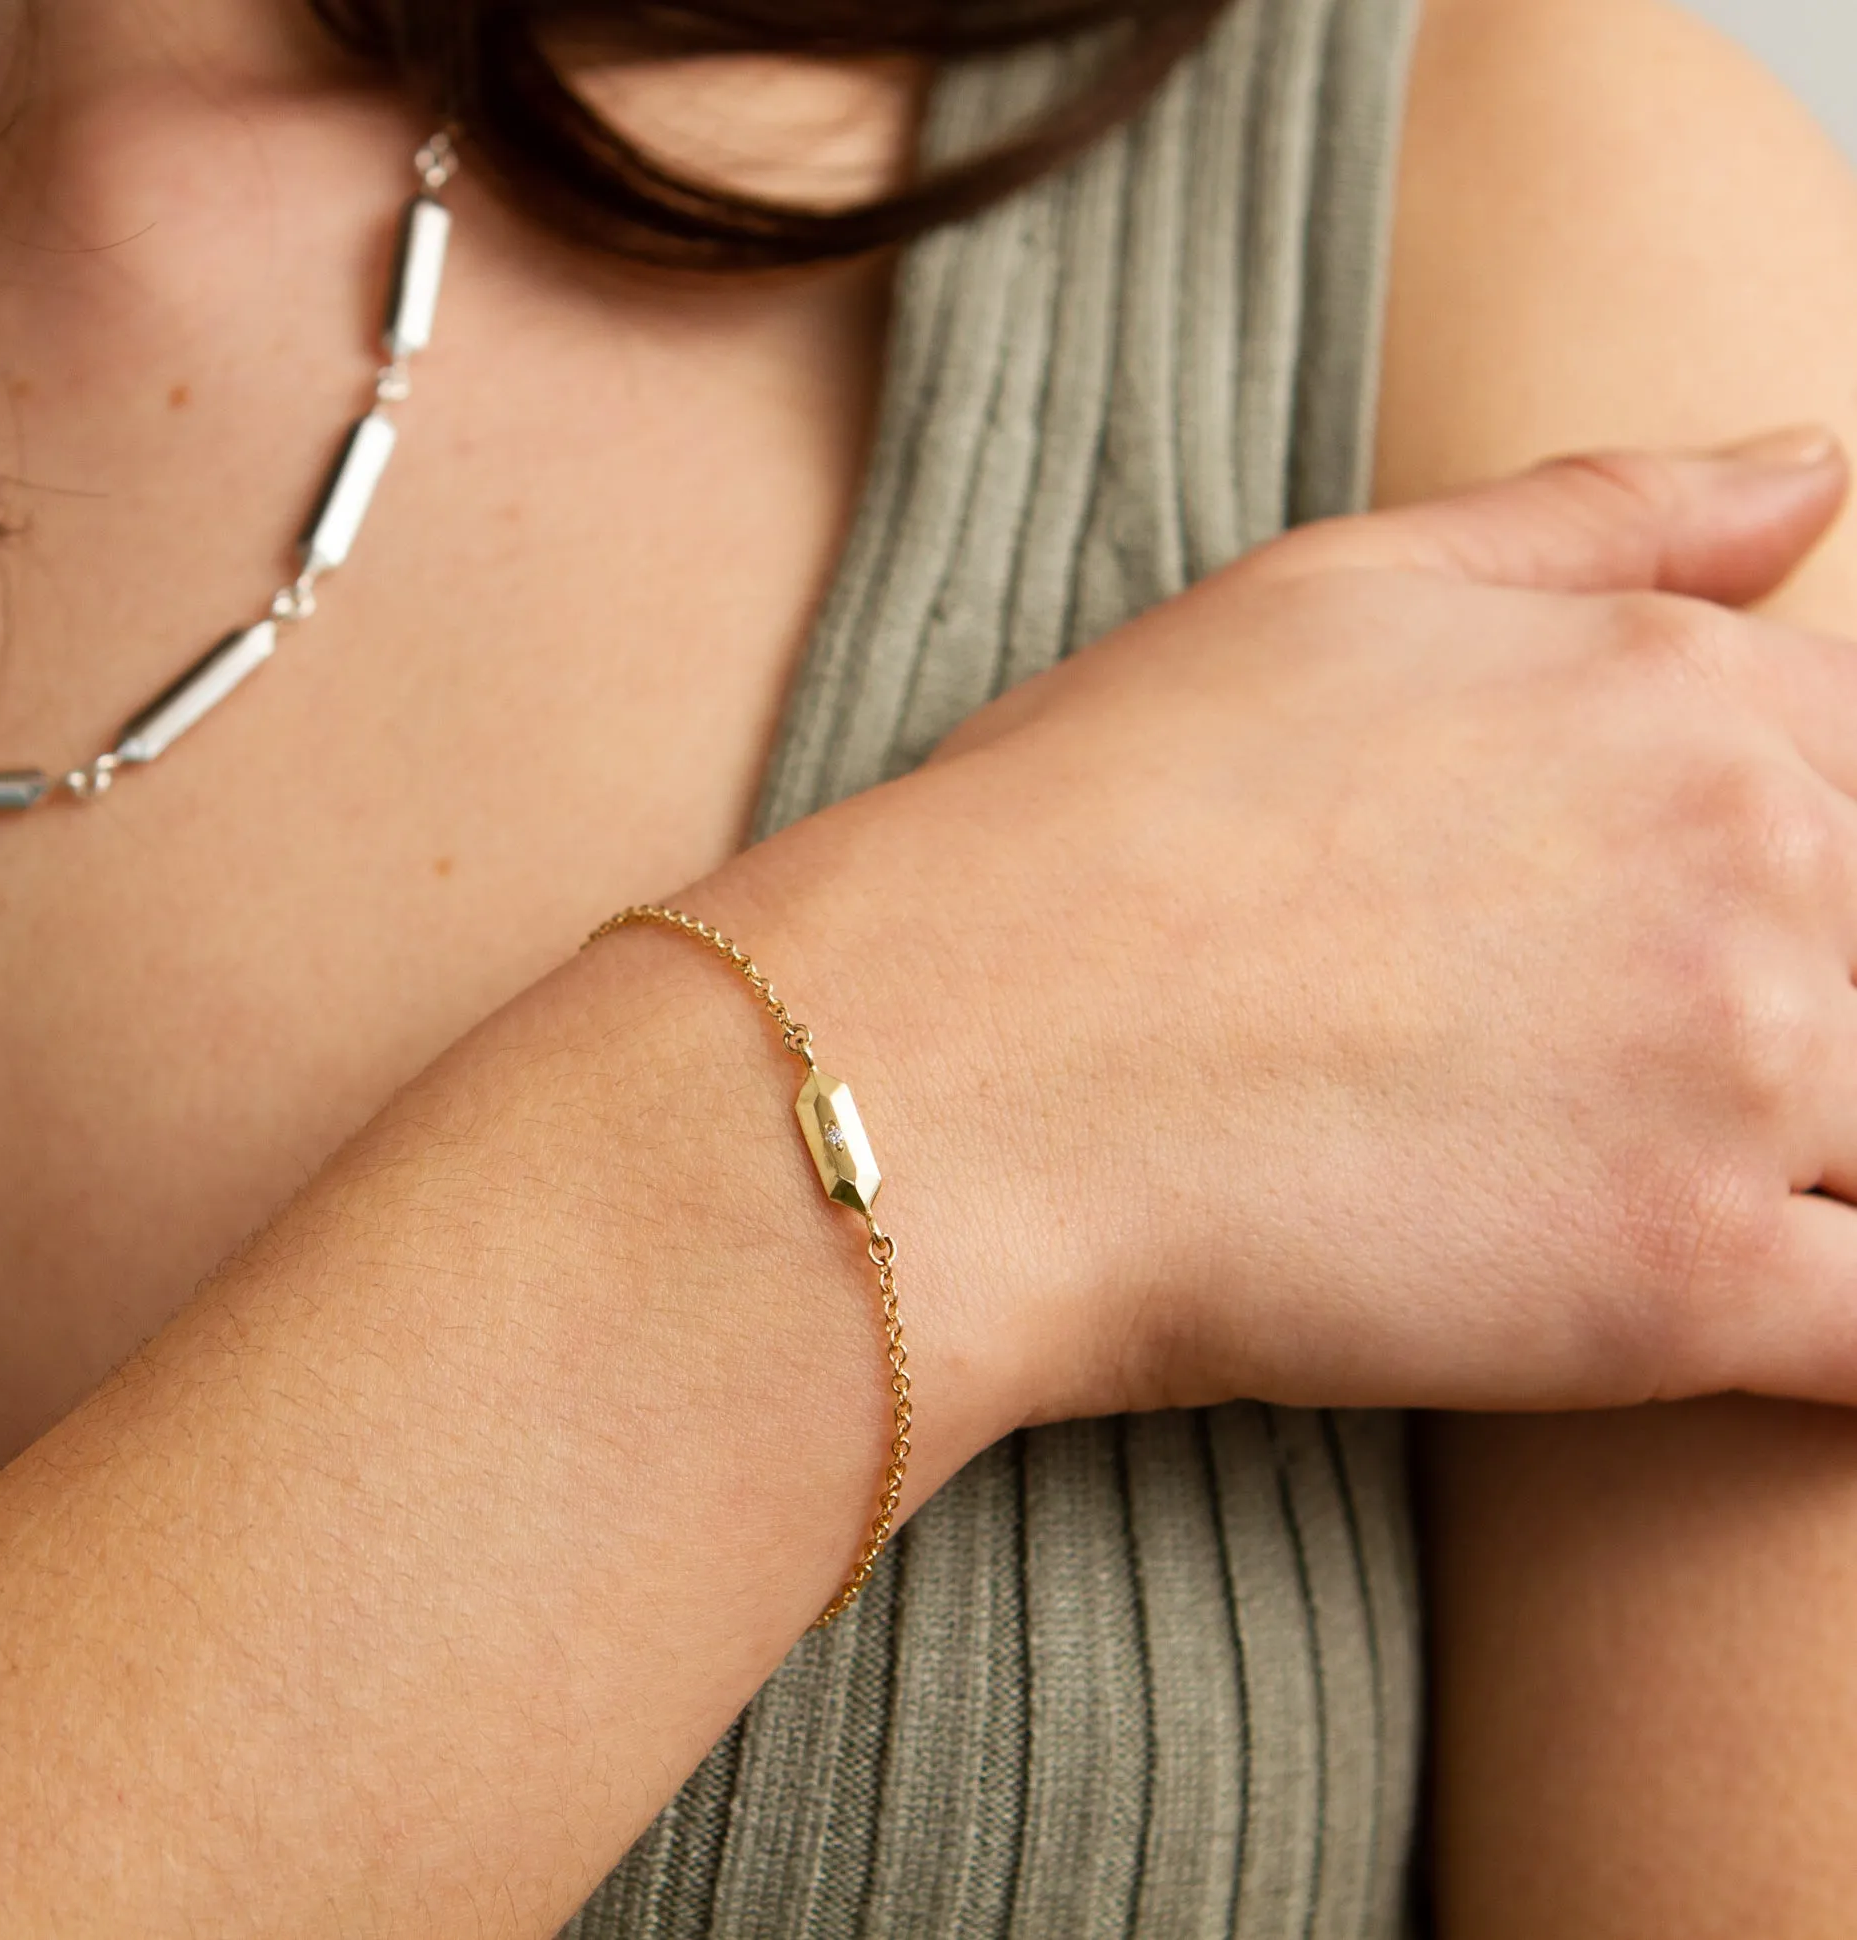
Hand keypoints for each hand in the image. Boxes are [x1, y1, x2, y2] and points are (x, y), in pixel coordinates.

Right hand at [701, 434, 1856, 1430]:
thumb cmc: (1085, 828)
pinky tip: (1768, 1306)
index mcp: (1671, 686)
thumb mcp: (1323, 599)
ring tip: (1627, 1169)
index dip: (1803, 857)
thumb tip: (1815, 465)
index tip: (1674, 944)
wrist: (946, 1066)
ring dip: (1825, 1154)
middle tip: (1604, 1069)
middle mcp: (1754, 855)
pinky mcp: (1689, 1291)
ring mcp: (1742, 1073)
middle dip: (1811, 1006)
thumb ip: (1593, 524)